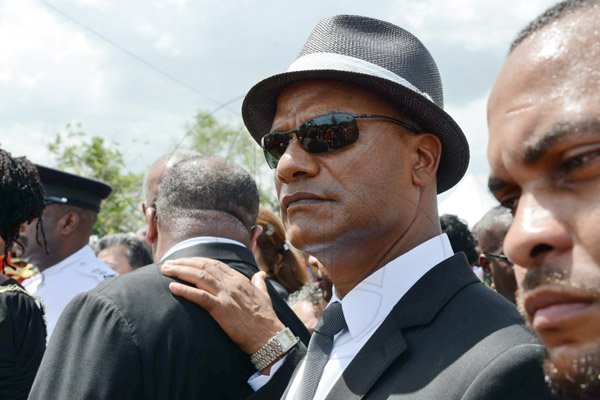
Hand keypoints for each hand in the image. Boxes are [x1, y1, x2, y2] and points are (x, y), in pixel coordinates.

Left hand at [161, 257, 284, 354]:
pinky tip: (172, 287)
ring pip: (200, 277)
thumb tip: (261, 275)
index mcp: (240, 279)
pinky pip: (200, 296)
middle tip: (167, 263)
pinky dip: (185, 290)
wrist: (269, 336)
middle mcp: (231, 284)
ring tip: (166, 271)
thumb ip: (259, 283)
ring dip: (180, 272)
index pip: (214, 263)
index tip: (183, 260)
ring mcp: (226, 295)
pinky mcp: (221, 309)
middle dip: (184, 263)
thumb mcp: (264, 296)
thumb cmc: (266, 318)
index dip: (196, 260)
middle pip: (204, 266)